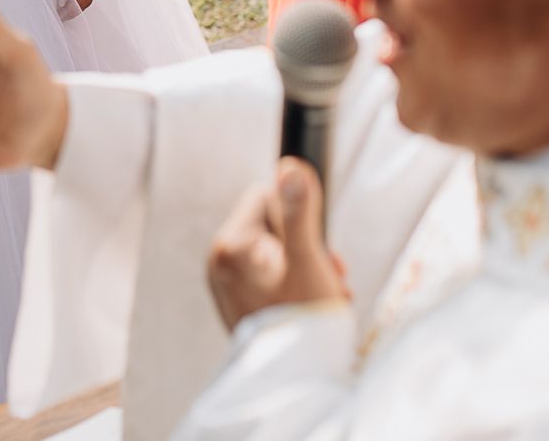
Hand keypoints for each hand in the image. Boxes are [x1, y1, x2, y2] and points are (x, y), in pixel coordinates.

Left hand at [206, 158, 347, 331]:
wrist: (294, 383)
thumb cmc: (301, 318)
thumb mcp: (307, 258)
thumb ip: (298, 211)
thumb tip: (290, 166)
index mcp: (229, 245)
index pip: (265, 197)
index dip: (298, 216)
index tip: (318, 250)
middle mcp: (219, 262)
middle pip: (272, 227)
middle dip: (306, 247)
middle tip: (329, 277)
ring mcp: (225, 285)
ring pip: (275, 253)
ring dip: (305, 268)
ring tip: (325, 295)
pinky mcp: (237, 305)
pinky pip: (268, 278)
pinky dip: (294, 286)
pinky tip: (311, 307)